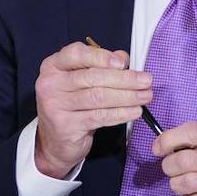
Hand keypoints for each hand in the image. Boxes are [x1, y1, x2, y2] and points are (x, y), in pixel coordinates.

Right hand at [34, 41, 151, 178]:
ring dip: (127, 96)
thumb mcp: (80, 82)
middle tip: (146, 81)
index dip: (101, 56)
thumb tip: (123, 57)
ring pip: (98, 97)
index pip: (76, 54)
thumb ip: (100, 65)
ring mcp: (55, 106)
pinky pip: (99, 117)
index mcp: (53, 66)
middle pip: (92, 77)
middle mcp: (50, 84)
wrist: (54, 142)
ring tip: (145, 96)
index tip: (123, 63)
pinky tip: (134, 111)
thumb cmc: (70, 106)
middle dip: (124, 79)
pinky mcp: (66, 126)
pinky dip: (121, 113)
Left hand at [154, 122, 196, 195]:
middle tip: (171, 168)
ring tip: (181, 182)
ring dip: (176, 184)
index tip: (159, 147)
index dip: (168, 139)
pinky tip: (194, 195)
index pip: (191, 132)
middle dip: (169, 165)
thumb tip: (168, 140)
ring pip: (185, 182)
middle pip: (183, 160)